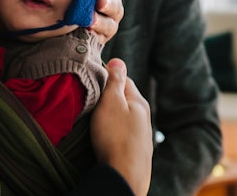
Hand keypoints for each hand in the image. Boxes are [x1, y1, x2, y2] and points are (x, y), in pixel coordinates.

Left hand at [90, 0, 132, 42]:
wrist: (66, 21)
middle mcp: (112, 6)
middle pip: (118, 2)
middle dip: (111, 0)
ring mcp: (106, 24)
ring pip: (110, 22)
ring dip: (102, 19)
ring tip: (93, 15)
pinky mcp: (97, 39)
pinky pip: (99, 37)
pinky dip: (95, 32)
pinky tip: (86, 28)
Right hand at [91, 58, 151, 195]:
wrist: (125, 176)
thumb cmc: (115, 136)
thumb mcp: (111, 102)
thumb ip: (114, 81)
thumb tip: (119, 60)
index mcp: (139, 102)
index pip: (124, 79)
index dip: (108, 77)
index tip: (93, 81)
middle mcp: (144, 117)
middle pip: (124, 99)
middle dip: (109, 98)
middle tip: (92, 101)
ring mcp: (142, 135)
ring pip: (124, 117)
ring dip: (111, 116)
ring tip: (96, 121)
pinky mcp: (136, 151)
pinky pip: (123, 133)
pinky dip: (114, 132)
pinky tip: (105, 138)